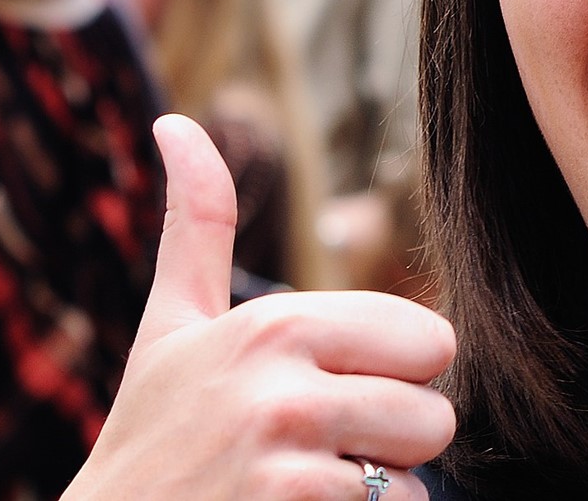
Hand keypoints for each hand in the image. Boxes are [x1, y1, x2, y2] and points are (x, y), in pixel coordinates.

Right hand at [65, 115, 454, 499]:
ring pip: (418, 475)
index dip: (396, 374)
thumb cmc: (151, 432)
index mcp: (276, 326)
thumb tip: (176, 122)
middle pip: (436, 413)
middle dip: (393, 437)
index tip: (332, 388)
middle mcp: (287, 389)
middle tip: (319, 445)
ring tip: (300, 484)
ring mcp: (292, 464)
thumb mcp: (171, 327)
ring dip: (374, 489)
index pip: (433, 340)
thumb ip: (197, 226)